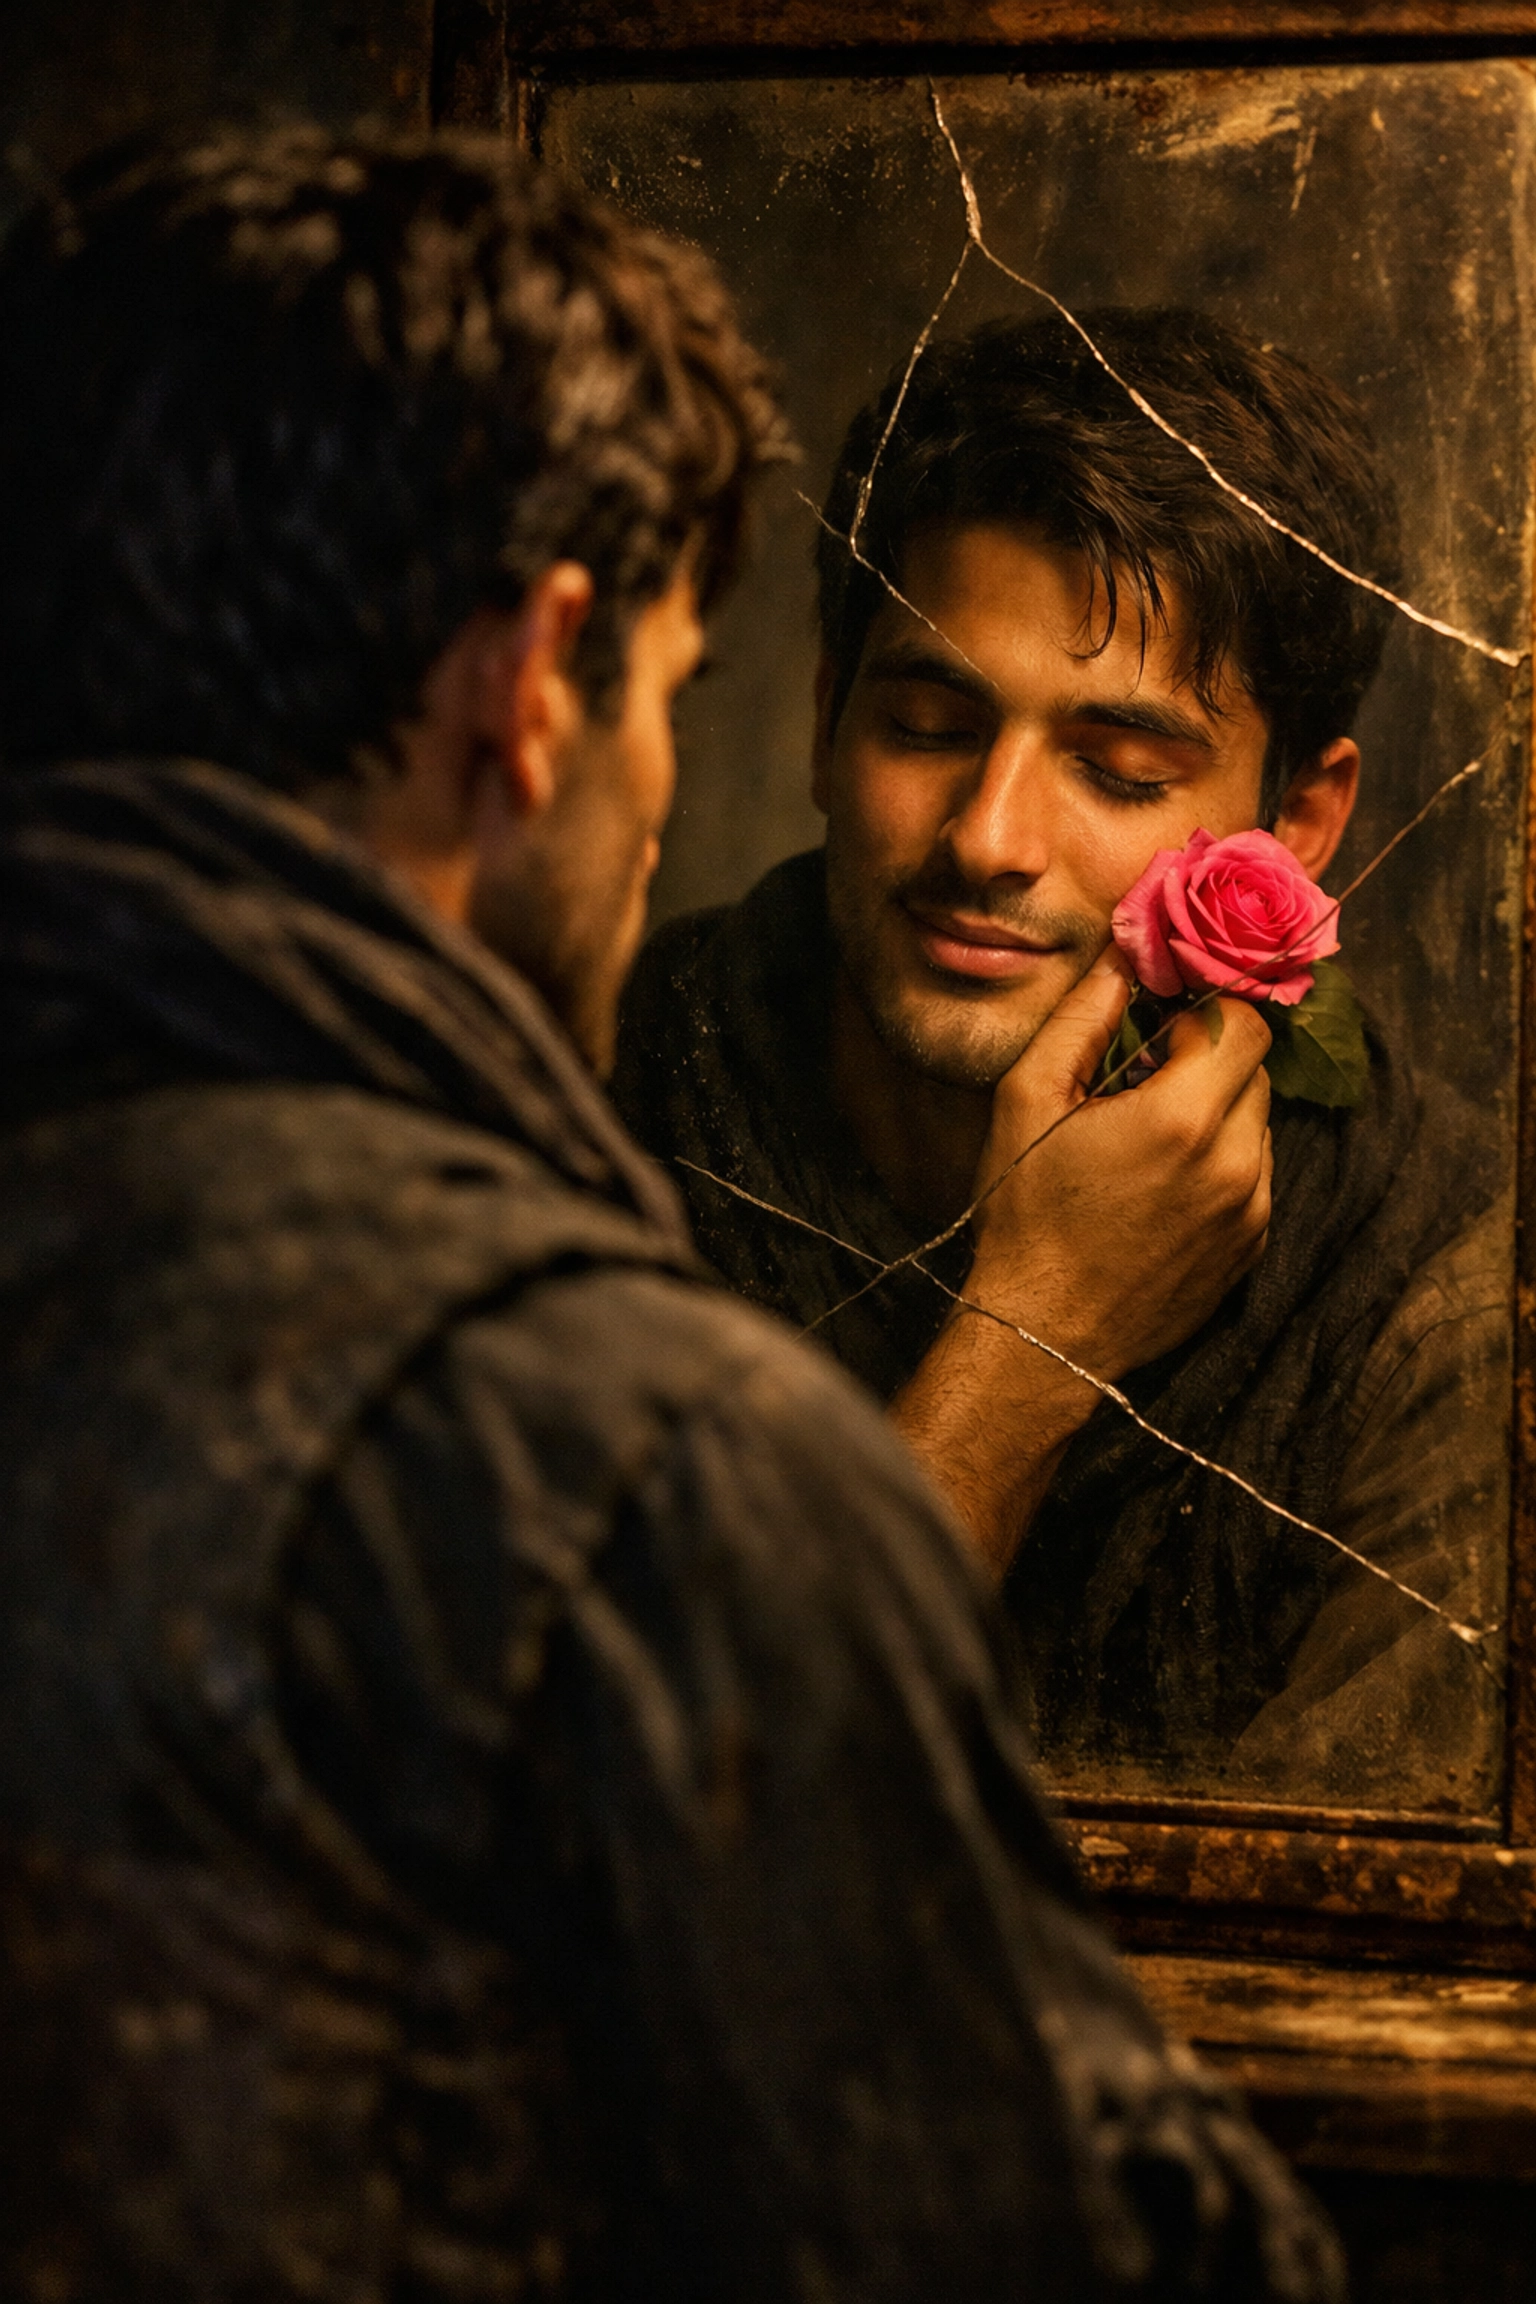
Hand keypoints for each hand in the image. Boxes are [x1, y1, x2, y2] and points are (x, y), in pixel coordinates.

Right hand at [969, 946, 1272, 1381]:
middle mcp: (1236, 1163)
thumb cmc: (1025, 1212)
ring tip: (1146, 1143)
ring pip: (1258, 1124)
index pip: (1246, 1024)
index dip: (1204, 1014)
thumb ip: (1081, 1016)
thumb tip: (1122, 954)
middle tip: (1143, 1081)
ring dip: (1215, 1114)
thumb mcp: (1029, 1100)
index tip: (1160, 1028)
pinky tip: (1159, 1187)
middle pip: (1256, 1072)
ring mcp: (1251, 1211)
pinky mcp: (1251, 1249)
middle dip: (1208, 1062)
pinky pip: (1254, 1177)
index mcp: (1184, 1117)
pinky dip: (1220, 1165)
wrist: (1044, 1332)